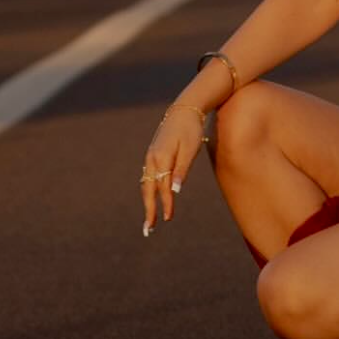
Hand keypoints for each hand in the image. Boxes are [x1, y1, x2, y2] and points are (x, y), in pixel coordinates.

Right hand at [139, 105, 207, 235]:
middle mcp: (152, 159)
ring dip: (147, 202)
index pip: (162, 187)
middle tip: (148, 230)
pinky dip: (149, 190)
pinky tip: (151, 198)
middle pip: (148, 189)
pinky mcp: (153, 154)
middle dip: (148, 210)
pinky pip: (149, 176)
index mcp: (161, 158)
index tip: (168, 219)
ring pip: (147, 184)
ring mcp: (151, 156)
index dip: (165, 204)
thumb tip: (174, 191)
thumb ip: (182, 170)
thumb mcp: (190, 149)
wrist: (184, 109)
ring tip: (150, 219)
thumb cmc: (191, 129)